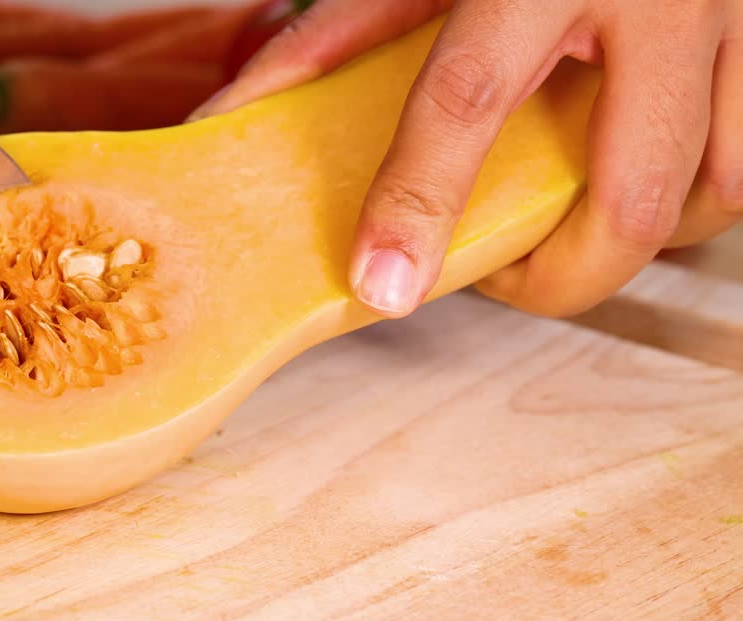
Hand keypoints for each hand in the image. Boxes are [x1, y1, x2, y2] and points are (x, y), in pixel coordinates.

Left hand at [192, 0, 741, 317]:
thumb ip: (336, 37)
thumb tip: (238, 112)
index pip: (468, 100)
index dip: (417, 205)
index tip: (381, 283)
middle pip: (626, 195)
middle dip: (558, 278)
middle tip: (497, 278)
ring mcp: (730, 16)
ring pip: (713, 194)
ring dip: (634, 246)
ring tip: (565, 238)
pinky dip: (695, 203)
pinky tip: (636, 193)